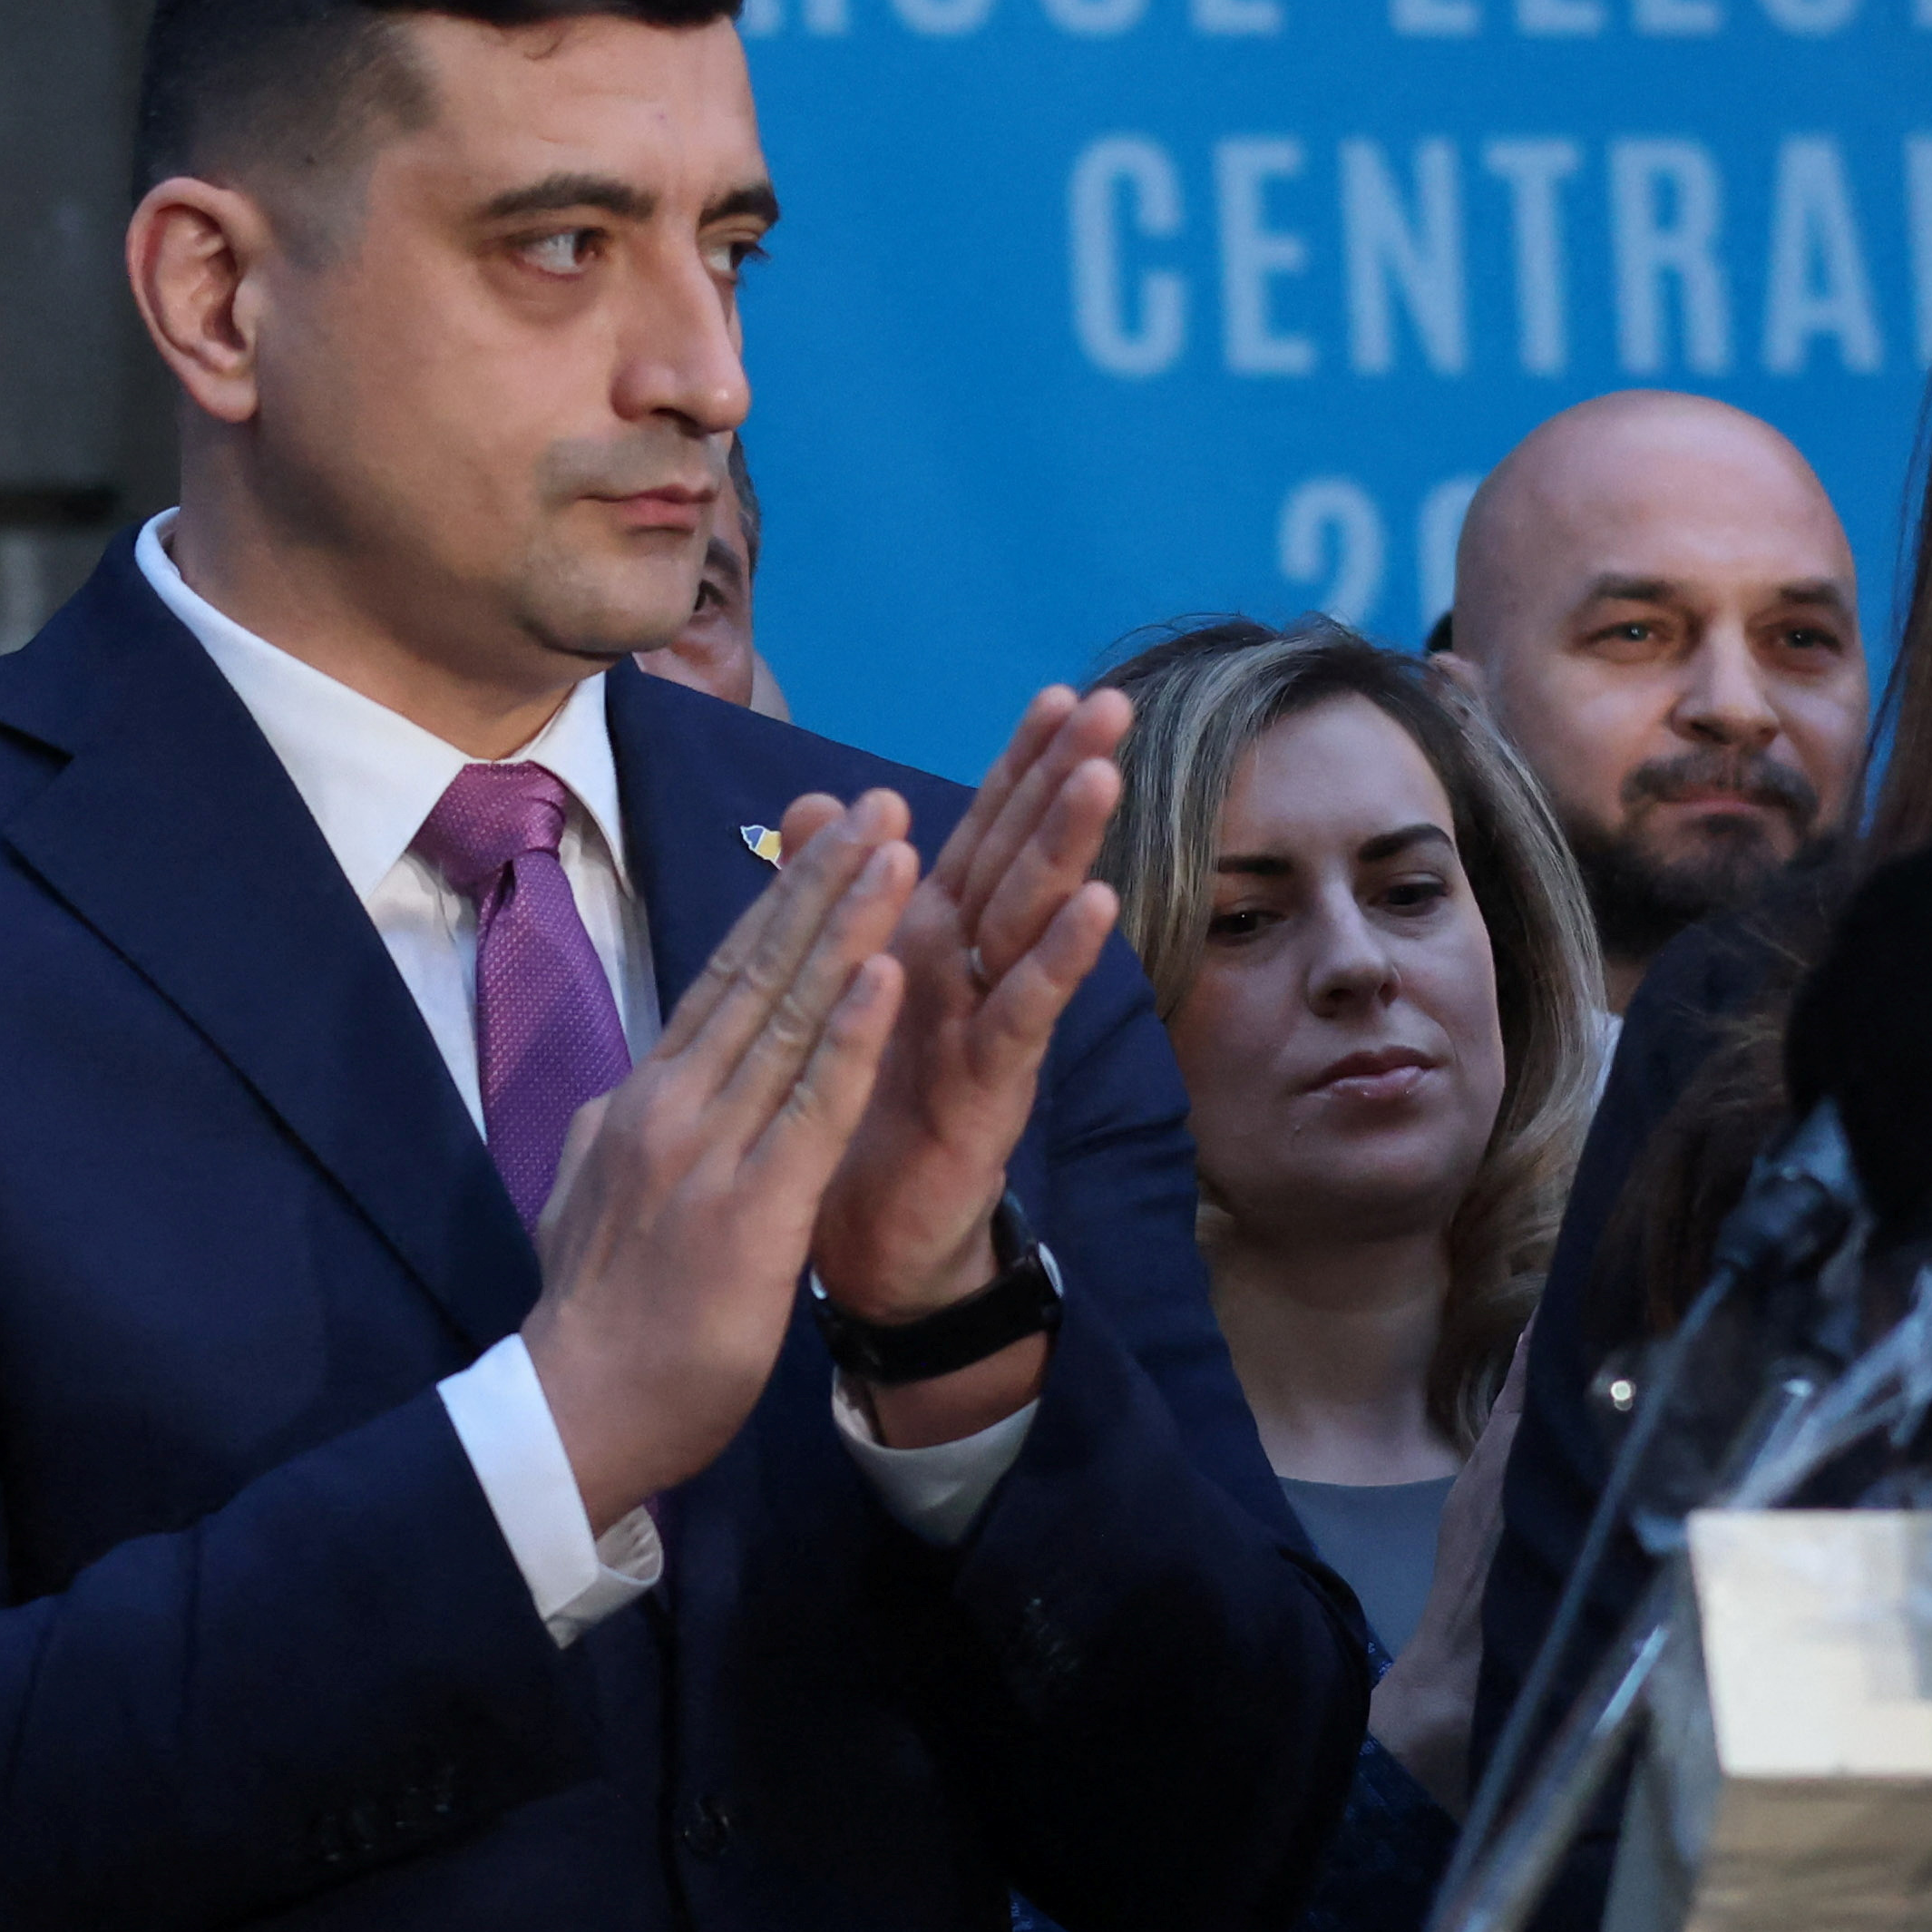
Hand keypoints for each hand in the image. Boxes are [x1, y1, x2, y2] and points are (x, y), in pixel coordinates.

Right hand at [517, 792, 915, 1532]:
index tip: (828, 833)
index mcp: (645, 1099)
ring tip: (898, 848)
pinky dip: (853, 1036)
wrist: (575, 1411)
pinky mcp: (752, 1207)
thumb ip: (620, 1132)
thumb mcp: (592, 1193)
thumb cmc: (597, 1317)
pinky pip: (812, 1106)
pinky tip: (888, 973)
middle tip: (878, 802)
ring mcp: (711, 1150)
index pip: (724, 979)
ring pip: (792, 1017)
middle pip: (760, 971)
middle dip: (825, 881)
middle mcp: (675, 1103)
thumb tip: (626, 1094)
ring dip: (848, 926)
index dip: (781, 902)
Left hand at [808, 686, 1129, 1439]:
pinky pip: (1021, 1011)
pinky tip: (1097, 907)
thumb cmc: (862, 1107)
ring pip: (1030, 921)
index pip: (981, 833)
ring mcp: (985, 1023)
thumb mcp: (843, 989)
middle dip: (1063, 781)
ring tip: (1105, 777)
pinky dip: (1055, 959)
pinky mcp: (987, 1085)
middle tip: (1112, 704)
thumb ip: (837, 894)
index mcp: (927, 938)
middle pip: (1022, 856)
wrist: (866, 1239)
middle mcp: (968, 969)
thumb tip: (819, 798)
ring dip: (1066, 848)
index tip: (1059, 692)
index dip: (1019, 766)